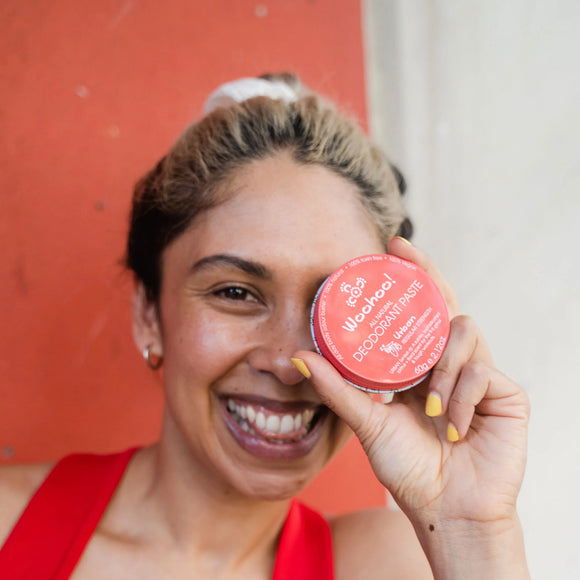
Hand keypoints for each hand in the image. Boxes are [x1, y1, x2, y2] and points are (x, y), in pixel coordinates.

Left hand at [292, 238, 529, 575]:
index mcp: (418, 365)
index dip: (410, 277)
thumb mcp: (367, 422)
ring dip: (441, 366)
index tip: (393, 245)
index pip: (417, 312)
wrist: (447, 509)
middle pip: (445, 303)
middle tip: (407, 250)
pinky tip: (450, 428)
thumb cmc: (409, 467)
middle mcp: (449, 362)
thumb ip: (337, 389)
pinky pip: (482, 374)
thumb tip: (297, 357)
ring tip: (426, 405)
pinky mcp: (505, 393)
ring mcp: (479, 374)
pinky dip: (459, 399)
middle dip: (428, 274)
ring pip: (465, 332)